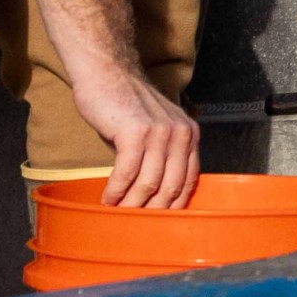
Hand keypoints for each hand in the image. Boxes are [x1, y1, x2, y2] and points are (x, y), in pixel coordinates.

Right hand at [77, 65, 202, 208]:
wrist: (107, 73)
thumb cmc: (126, 105)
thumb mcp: (155, 129)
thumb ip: (162, 155)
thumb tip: (155, 194)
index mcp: (189, 135)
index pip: (188, 181)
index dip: (173, 205)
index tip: (159, 222)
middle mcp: (181, 134)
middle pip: (171, 187)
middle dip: (153, 210)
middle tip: (135, 224)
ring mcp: (159, 133)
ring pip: (149, 183)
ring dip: (131, 204)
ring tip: (118, 214)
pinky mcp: (135, 132)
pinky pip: (127, 173)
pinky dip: (116, 191)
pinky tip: (107, 199)